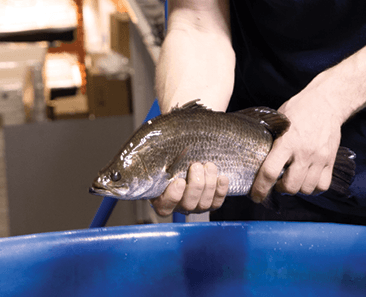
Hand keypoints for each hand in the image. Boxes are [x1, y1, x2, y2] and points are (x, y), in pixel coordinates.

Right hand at [150, 162, 228, 215]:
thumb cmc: (168, 167)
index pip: (165, 205)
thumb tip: (154, 150)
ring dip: (209, 184)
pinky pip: (216, 203)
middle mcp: (178, 207)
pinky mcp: (209, 204)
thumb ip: (160, 163)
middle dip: (196, 184)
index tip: (180, 181)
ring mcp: (195, 207)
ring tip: (209, 166)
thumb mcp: (160, 165)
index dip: (174, 195)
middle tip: (196, 166)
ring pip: (204, 204)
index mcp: (161, 200)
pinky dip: (221, 190)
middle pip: (188, 204)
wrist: (183, 167)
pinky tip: (222, 178)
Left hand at [250, 74, 343, 201]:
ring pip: (306, 189)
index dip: (260, 188)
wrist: (326, 102)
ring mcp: (320, 158)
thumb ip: (268, 139)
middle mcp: (304, 153)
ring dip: (296, 189)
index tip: (256, 196)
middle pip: (290, 187)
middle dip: (279, 189)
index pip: (270, 172)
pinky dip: (312, 188)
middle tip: (276, 183)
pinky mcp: (331, 160)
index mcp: (287, 142)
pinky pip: (322, 185)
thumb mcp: (277, 121)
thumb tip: (253, 155)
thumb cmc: (298, 109)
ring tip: (291, 180)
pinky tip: (305, 179)